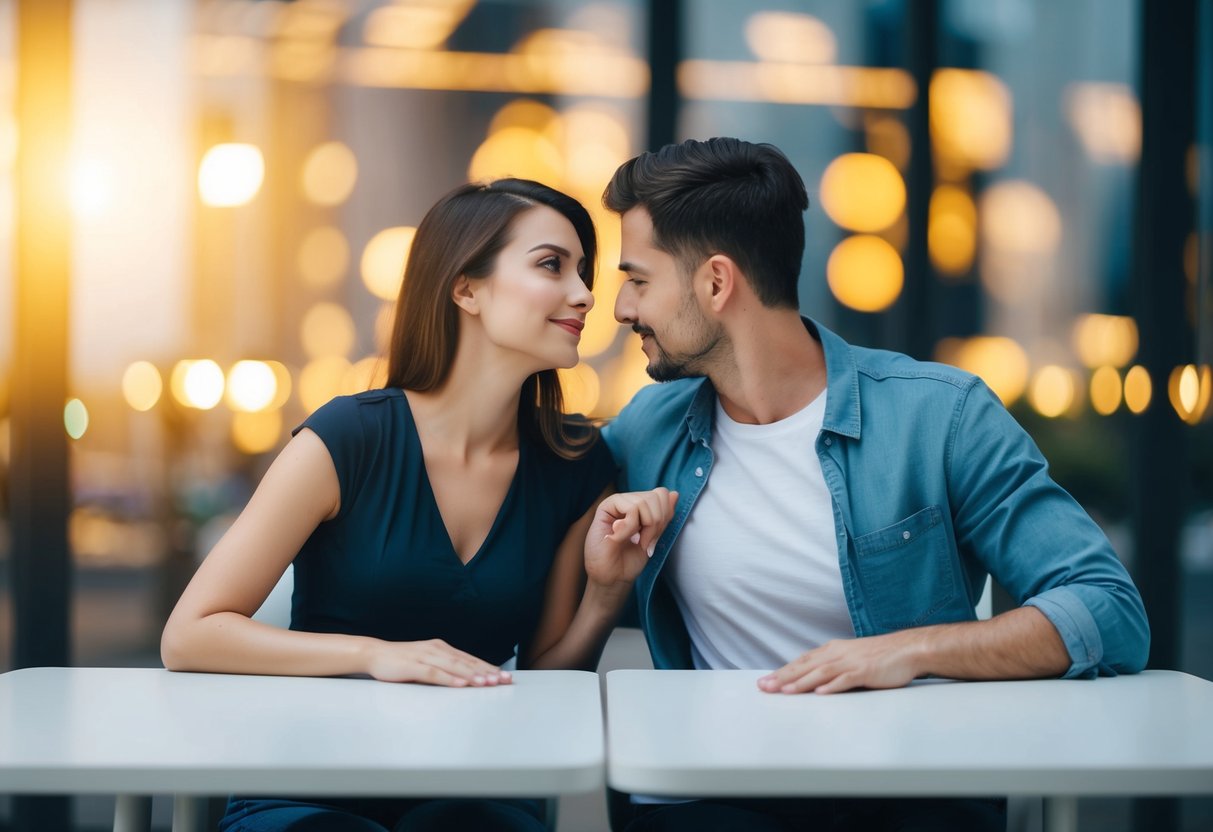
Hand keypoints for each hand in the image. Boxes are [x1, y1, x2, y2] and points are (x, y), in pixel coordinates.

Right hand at [365, 638, 511, 687]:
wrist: (375, 653)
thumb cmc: (403, 660)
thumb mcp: (428, 661)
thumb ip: (445, 667)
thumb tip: (467, 678)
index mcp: (442, 648)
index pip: (470, 659)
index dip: (488, 667)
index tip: (504, 676)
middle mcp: (437, 649)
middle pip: (466, 662)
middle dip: (487, 672)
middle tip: (504, 680)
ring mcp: (425, 657)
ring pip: (453, 667)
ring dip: (472, 675)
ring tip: (487, 683)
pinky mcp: (413, 666)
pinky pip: (434, 673)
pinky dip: (449, 679)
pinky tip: (460, 685)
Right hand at [585, 488, 678, 587]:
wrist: (613, 577)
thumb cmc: (631, 559)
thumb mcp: (654, 536)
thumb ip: (663, 516)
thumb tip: (674, 493)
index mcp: (640, 503)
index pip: (662, 494)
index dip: (664, 517)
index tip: (654, 538)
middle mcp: (628, 499)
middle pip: (655, 497)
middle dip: (656, 524)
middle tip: (646, 542)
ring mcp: (616, 503)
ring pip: (644, 502)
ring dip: (645, 528)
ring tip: (635, 541)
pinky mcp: (605, 508)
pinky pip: (631, 510)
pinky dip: (630, 529)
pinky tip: (619, 538)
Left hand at [757, 631, 922, 694]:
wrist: (907, 649)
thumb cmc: (879, 656)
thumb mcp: (850, 658)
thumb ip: (832, 667)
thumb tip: (813, 682)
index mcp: (832, 650)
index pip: (801, 662)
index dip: (782, 671)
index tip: (765, 681)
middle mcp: (837, 654)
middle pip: (805, 666)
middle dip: (783, 677)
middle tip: (764, 687)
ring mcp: (851, 662)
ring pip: (821, 673)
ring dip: (801, 682)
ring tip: (785, 691)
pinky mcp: (865, 671)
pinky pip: (846, 679)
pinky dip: (832, 686)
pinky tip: (820, 693)